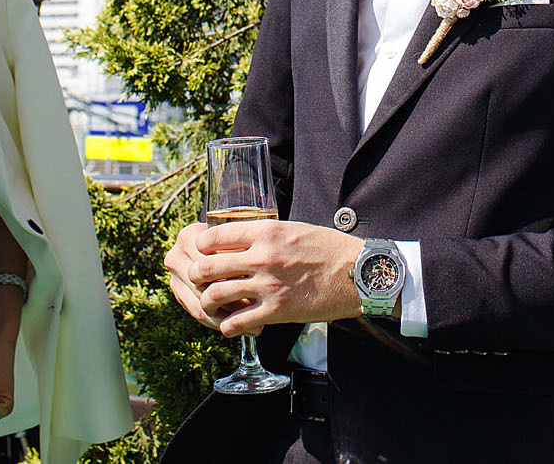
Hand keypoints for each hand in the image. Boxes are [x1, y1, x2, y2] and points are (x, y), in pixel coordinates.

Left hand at [164, 220, 364, 337]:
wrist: (357, 273)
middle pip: (207, 267)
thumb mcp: (293, 229)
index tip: (201, 252)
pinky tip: (230, 325)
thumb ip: (266, 234)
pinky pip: (237, 322)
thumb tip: (241, 240)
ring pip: (216, 295)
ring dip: (207, 302)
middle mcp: (262, 257)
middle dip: (196, 275)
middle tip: (198, 280)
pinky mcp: (276, 311)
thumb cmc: (329, 248)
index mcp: (266, 232)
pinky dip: (227, 326)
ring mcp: (267, 286)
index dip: (201, 246)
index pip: (214, 237)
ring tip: (210, 304)